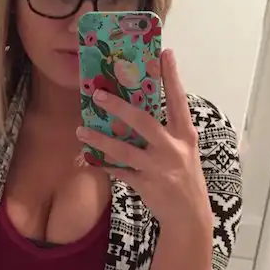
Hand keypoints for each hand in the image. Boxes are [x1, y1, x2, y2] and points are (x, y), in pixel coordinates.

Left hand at [76, 49, 211, 231]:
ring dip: (99, 139)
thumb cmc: (185, 178)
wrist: (189, 216)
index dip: (171, 77)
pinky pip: (118, 171)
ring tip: (80, 130)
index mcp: (185, 135)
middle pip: (143, 121)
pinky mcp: (146, 184)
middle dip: (118, 106)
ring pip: (124, 149)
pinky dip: (103, 164)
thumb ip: (167, 131)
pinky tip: (88, 158)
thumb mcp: (183, 150)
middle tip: (97, 94)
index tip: (164, 53)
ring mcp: (159, 167)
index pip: (178, 100)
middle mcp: (173, 148)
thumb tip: (138, 110)